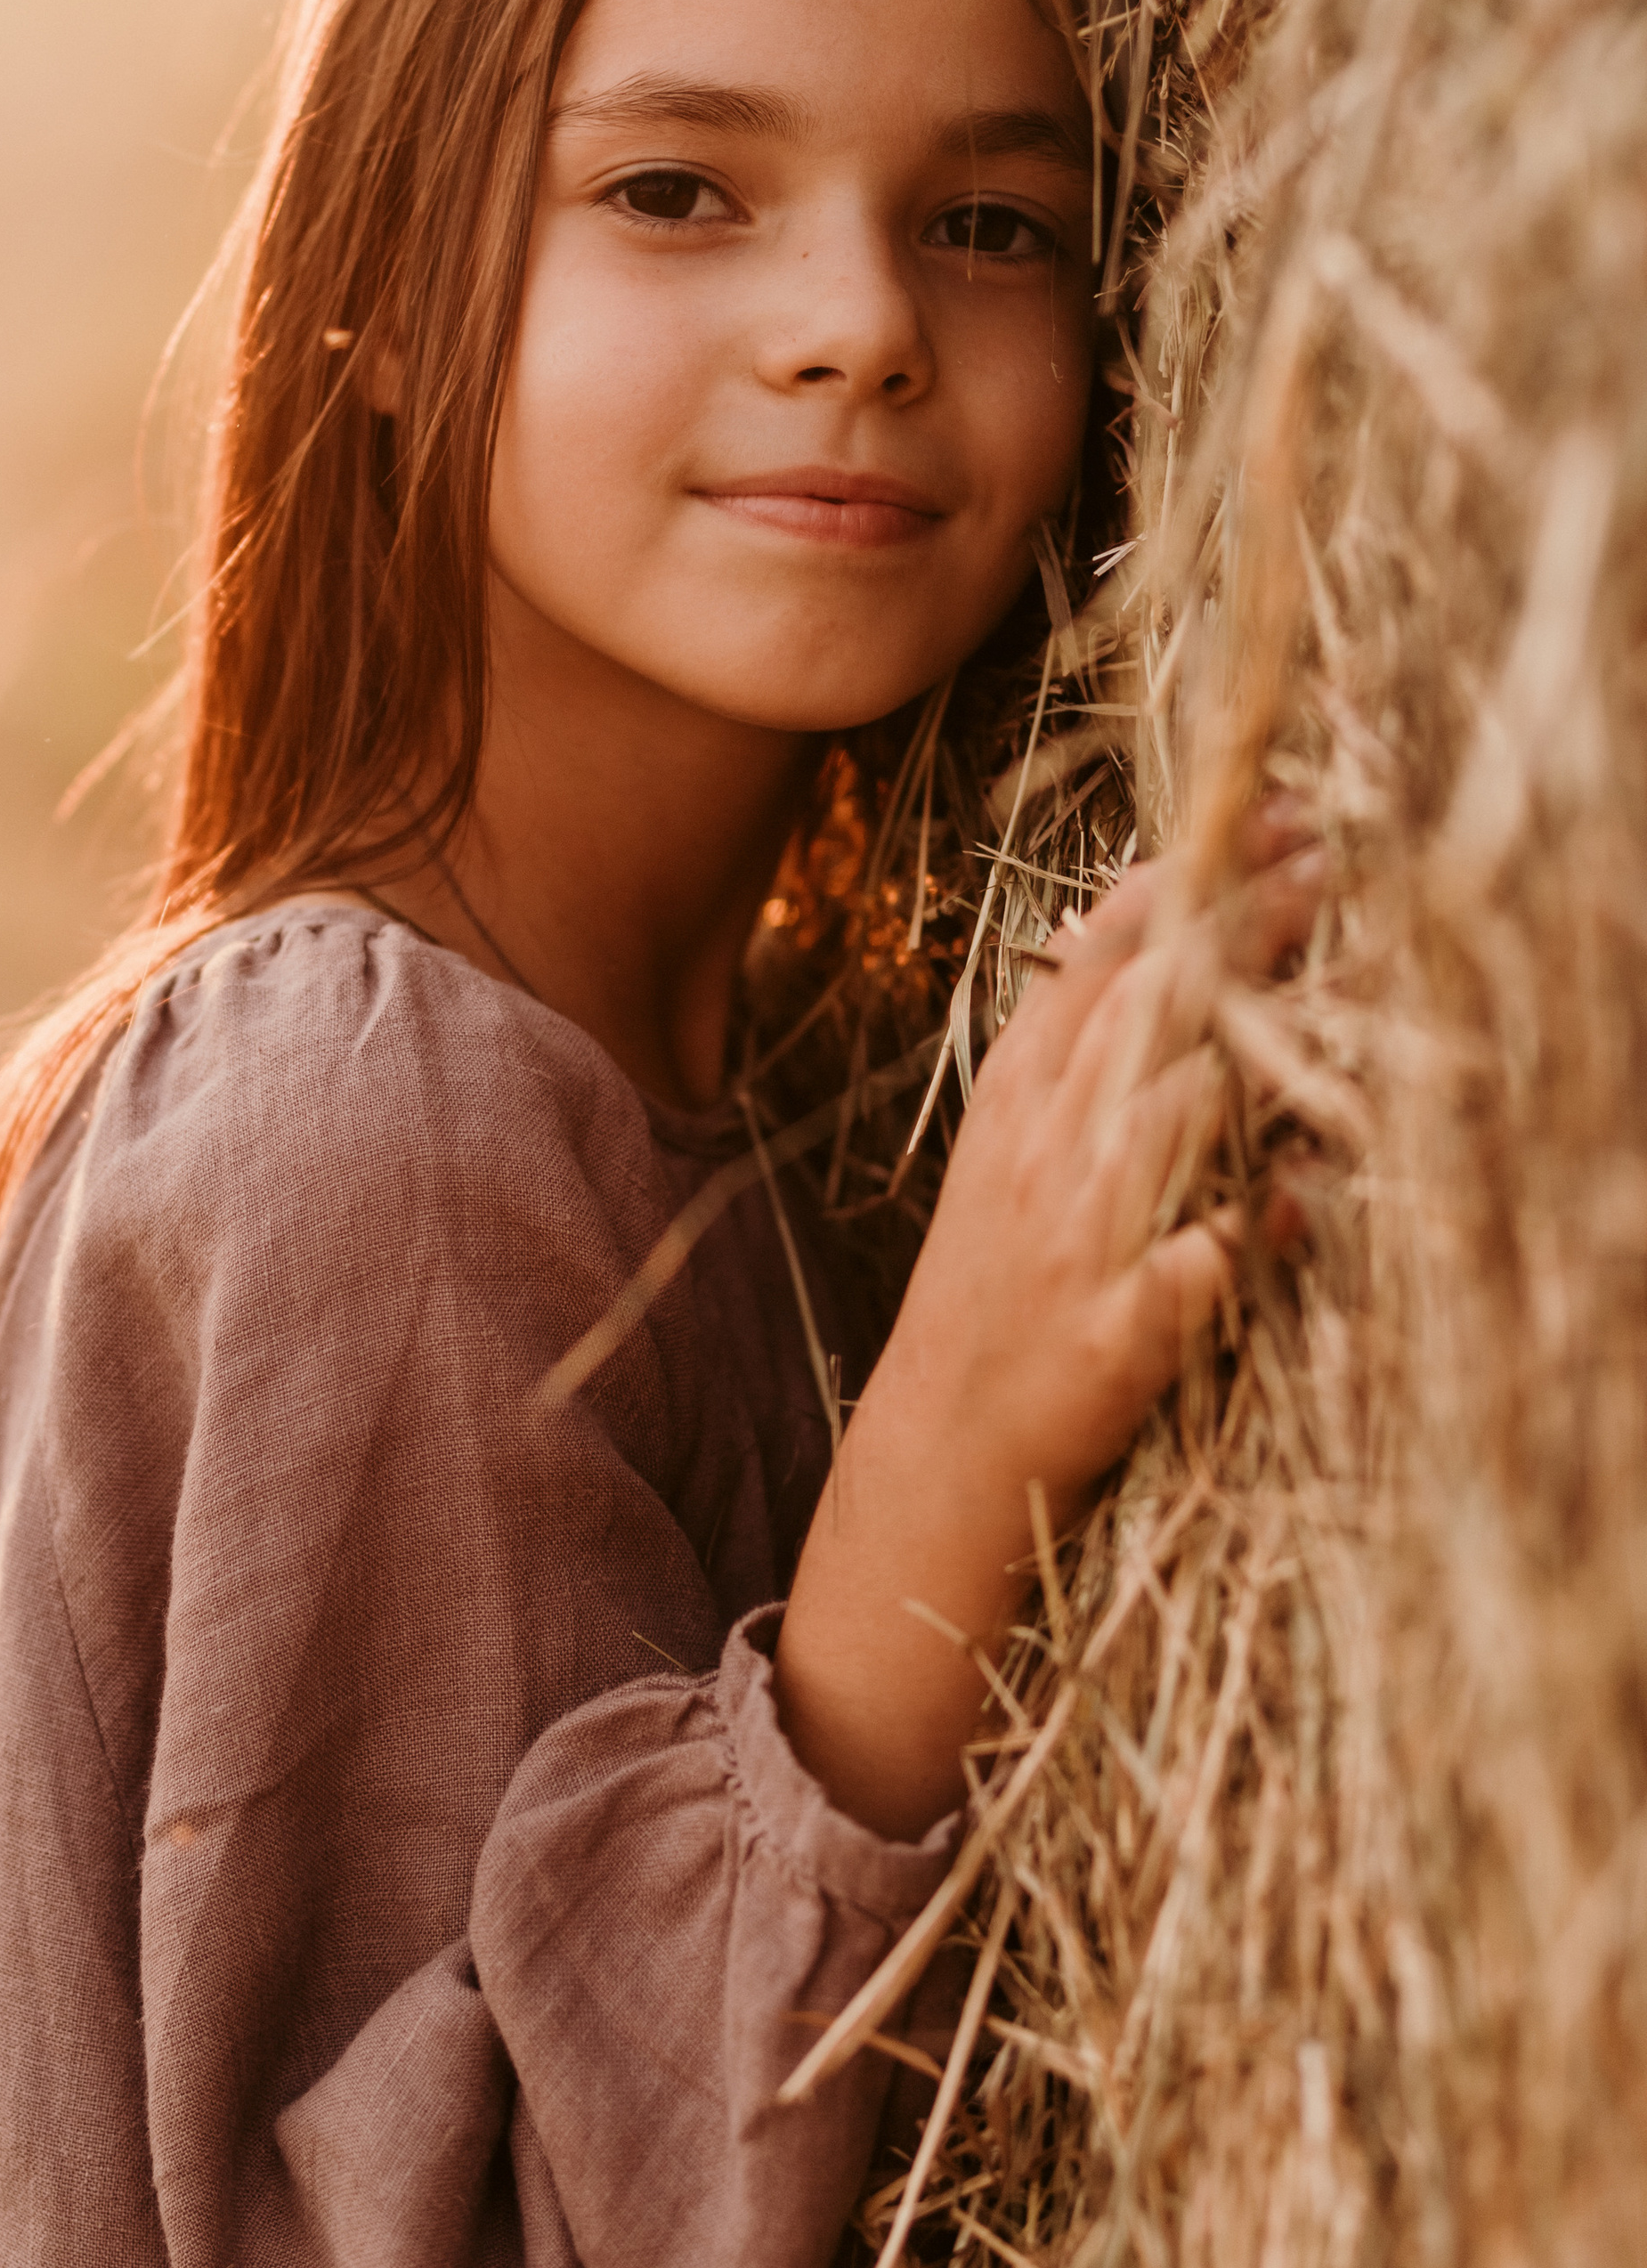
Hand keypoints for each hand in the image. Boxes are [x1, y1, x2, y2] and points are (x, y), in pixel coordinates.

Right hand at [774, 805, 1322, 1842]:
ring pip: (1161, 1124)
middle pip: (1142, 1017)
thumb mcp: (1018, 1154)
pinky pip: (1182, 1276)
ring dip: (1243, 1061)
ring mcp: (1074, 1247)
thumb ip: (1084, 1054)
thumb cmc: (996, 1293)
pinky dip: (1237, 1241)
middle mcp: (1043, 1159)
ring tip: (1328, 1004)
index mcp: (1020, 1103)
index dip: (1181, 885)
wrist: (938, 1452)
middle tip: (1322, 860)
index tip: (1259, 816)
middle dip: (1237, 933)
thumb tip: (1146, 937)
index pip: (1098, 962)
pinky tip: (1293, 1208)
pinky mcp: (1108, 1342)